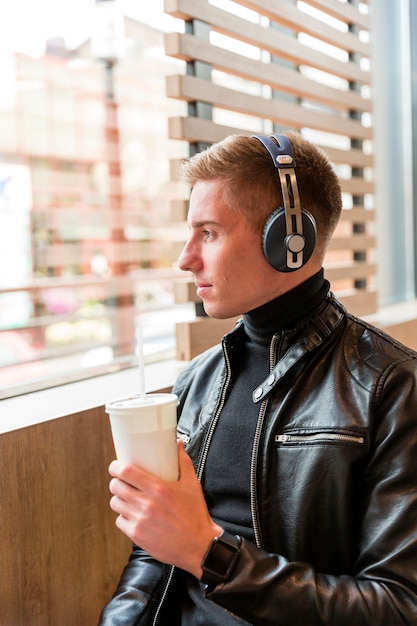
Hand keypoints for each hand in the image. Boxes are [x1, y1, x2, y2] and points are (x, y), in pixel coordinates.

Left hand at [108, 440, 221, 577]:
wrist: (198, 546)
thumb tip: (178, 443)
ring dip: (119, 499)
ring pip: (115, 503)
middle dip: (116, 482)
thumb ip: (183, 461)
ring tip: (128, 498)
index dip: (116, 467)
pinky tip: (133, 515)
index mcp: (159, 488)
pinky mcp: (137, 536)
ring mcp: (140, 521)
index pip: (126, 472)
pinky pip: (120, 521)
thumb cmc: (195, 514)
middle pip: (115, 487)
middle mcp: (146, 504)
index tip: (116, 465)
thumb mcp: (192, 484)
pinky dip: (124, 517)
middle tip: (122, 481)